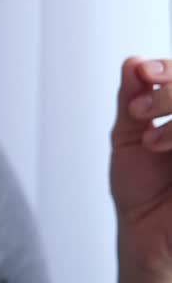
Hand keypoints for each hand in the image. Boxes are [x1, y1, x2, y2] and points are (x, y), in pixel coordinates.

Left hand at [111, 56, 171, 281]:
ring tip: (150, 142)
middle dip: (171, 92)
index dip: (168, 68)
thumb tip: (132, 62)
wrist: (146, 234)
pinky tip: (159, 148)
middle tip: (139, 111)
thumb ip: (132, 99)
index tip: (143, 72)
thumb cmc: (140, 186)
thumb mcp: (128, 137)